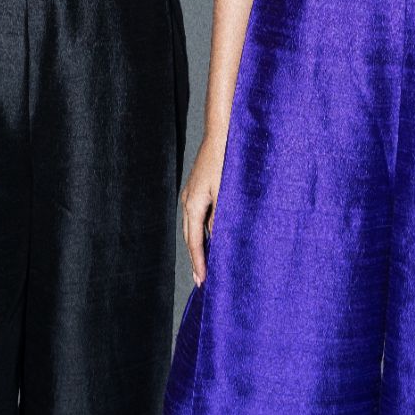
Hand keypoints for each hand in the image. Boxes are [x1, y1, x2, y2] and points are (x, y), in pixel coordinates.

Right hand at [181, 133, 227, 287]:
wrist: (221, 133)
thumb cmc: (225, 160)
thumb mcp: (225, 193)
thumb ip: (221, 219)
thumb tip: (217, 241)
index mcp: (193, 204)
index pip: (194, 241)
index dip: (199, 262)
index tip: (202, 281)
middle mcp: (189, 201)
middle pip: (190, 237)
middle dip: (196, 259)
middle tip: (202, 280)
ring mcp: (192, 194)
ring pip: (194, 227)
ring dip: (200, 245)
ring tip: (206, 264)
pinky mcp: (199, 188)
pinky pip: (198, 216)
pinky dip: (203, 231)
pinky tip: (211, 236)